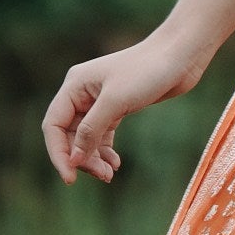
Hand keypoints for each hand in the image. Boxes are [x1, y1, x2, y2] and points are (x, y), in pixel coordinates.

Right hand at [43, 29, 203, 187]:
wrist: (181, 56)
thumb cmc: (147, 71)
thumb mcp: (115, 101)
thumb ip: (91, 130)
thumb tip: (73, 160)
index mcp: (74, 86)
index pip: (54, 126)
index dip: (58, 154)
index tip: (71, 178)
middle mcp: (82, 93)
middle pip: (70, 135)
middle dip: (82, 158)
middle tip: (102, 175)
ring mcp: (100, 101)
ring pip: (86, 138)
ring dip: (94, 158)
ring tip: (109, 174)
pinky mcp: (117, 107)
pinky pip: (102, 135)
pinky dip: (105, 151)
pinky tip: (115, 163)